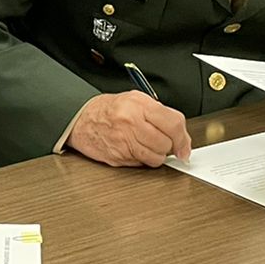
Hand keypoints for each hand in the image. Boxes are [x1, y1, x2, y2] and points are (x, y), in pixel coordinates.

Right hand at [65, 91, 192, 166]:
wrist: (79, 119)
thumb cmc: (107, 109)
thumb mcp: (135, 100)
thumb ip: (160, 114)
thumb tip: (181, 136)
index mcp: (138, 105)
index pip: (173, 124)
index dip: (183, 138)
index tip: (185, 146)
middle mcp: (131, 122)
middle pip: (166, 143)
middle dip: (167, 145)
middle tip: (159, 140)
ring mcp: (124, 142)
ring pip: (156, 158)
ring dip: (156, 154)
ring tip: (145, 144)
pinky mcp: (118, 157)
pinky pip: (141, 164)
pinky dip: (142, 159)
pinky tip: (133, 148)